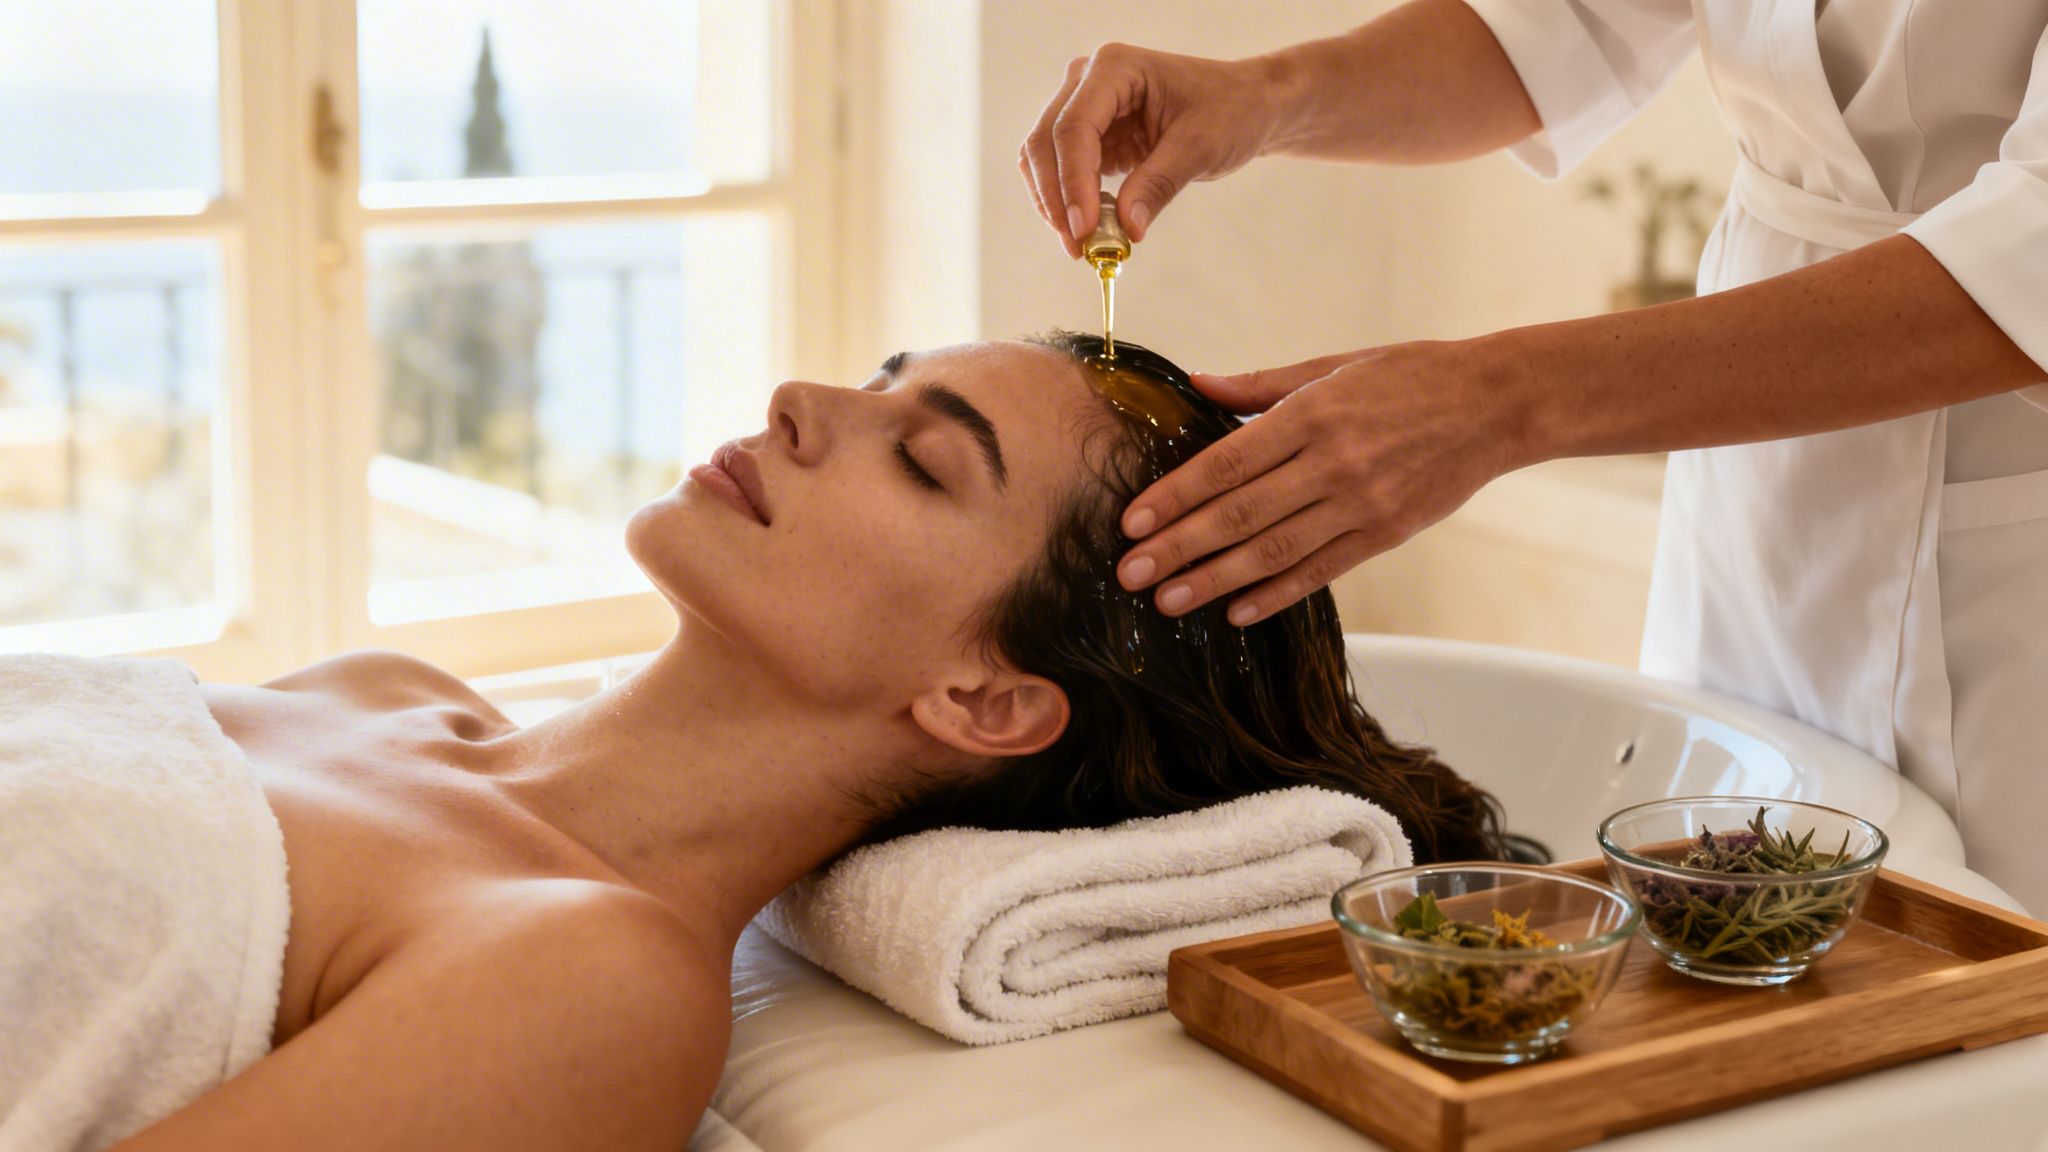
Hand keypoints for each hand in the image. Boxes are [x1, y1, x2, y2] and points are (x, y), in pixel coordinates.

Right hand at [1019, 43, 1288, 257]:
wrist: (1246, 106)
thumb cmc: (1230, 111)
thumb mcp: (1200, 147)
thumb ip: (1158, 185)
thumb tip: (1126, 230)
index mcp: (1114, 68)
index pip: (1074, 127)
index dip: (1072, 181)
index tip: (1084, 228)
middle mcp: (1088, 81)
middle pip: (1047, 142)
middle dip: (1056, 198)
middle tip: (1078, 247)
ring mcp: (1084, 106)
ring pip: (1044, 159)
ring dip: (1055, 204)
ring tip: (1082, 246)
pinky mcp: (1091, 135)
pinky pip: (1062, 171)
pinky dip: (1069, 202)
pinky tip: (1090, 229)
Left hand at [1115, 341, 1530, 623]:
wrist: (1496, 403)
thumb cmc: (1411, 375)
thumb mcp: (1333, 365)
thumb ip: (1260, 385)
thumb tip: (1196, 384)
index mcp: (1311, 415)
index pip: (1226, 463)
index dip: (1174, 495)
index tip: (1131, 522)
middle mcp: (1332, 462)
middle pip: (1239, 514)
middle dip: (1178, 547)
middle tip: (1130, 574)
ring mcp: (1360, 504)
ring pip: (1274, 551)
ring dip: (1214, 580)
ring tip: (1167, 602)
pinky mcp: (1385, 534)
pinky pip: (1321, 571)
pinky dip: (1276, 594)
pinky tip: (1237, 612)